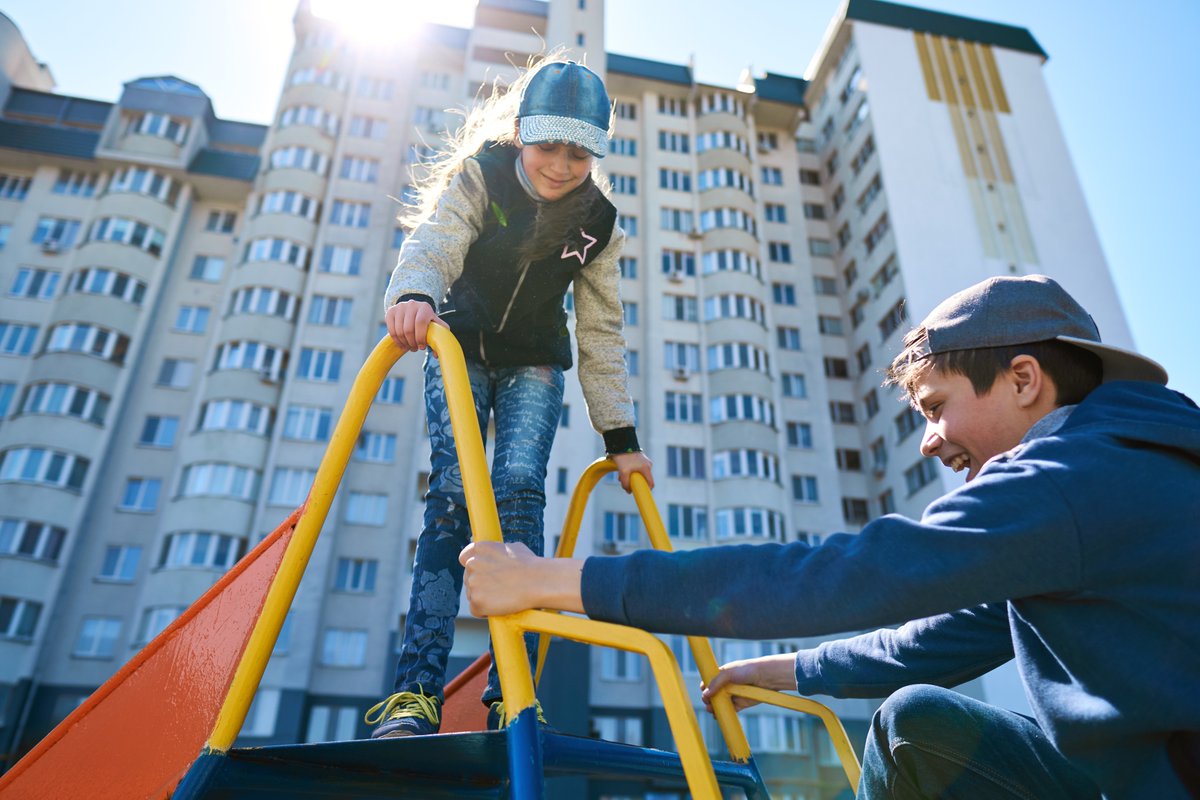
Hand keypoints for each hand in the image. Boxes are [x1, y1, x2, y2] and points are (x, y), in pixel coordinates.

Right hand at [385, 299, 448, 351]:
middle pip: (408, 329)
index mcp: (425, 307)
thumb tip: (436, 354)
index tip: (422, 347)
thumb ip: (440, 337)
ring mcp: (400, 307)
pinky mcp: (391, 311)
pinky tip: (402, 344)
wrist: (415, 310)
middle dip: (412, 343)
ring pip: (399, 331)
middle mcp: (412, 305)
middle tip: (415, 348)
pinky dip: (396, 340)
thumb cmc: (427, 321)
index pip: (420, 322)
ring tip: (409, 347)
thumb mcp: (436, 326)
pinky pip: (391, 330)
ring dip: (404, 343)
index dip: (420, 337)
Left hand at [460, 542, 586, 615]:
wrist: (538, 582)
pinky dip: (485, 611)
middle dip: (481, 584)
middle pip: (468, 578)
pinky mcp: (476, 601)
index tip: (483, 574)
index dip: (474, 568)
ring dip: (483, 598)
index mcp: (479, 548)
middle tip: (499, 588)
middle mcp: (472, 564)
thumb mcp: (512, 548)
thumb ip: (496, 552)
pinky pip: (475, 610)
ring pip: (472, 595)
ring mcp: (473, 583)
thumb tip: (493, 556)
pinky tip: (499, 607)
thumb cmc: (530, 565)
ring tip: (503, 597)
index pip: (464, 558)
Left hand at [610, 451, 653, 492]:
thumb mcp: (623, 472)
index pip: (651, 483)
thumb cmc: (623, 457)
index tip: (639, 492)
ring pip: (639, 473)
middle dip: (634, 482)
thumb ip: (625, 483)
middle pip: (643, 478)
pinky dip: (630, 470)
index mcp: (647, 468)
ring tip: (621, 474)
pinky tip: (622, 469)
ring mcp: (644, 460)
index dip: (646, 490)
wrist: (621, 443)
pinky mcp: (639, 458)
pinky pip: (637, 468)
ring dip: (630, 476)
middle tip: (625, 481)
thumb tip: (628, 491)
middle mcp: (648, 464)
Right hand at [700, 653, 797, 714]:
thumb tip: (705, 694)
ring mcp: (733, 695)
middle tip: (708, 702)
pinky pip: (730, 710)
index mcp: (722, 675)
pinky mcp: (740, 704)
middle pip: (712, 695)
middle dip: (708, 700)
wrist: (765, 677)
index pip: (709, 682)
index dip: (704, 688)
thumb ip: (716, 682)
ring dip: (714, 708)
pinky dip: (723, 713)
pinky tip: (718, 715)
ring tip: (712, 710)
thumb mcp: (728, 673)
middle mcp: (726, 686)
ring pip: (720, 704)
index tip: (703, 691)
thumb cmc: (747, 670)